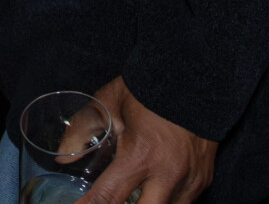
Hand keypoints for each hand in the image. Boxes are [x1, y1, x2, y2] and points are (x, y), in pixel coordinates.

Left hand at [93, 76, 216, 203]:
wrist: (195, 78)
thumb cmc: (148, 89)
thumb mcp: (109, 102)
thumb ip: (82, 129)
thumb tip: (64, 155)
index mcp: (141, 155)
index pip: (108, 198)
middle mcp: (168, 175)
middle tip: (109, 201)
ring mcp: (190, 181)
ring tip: (133, 192)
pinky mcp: (204, 181)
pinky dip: (165, 201)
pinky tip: (151, 192)